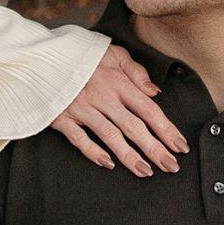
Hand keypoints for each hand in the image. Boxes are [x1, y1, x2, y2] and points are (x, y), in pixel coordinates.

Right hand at [49, 41, 189, 177]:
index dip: (166, 129)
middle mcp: (103, 97)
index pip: (148, 109)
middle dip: (155, 149)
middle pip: (134, 127)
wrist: (43, 55)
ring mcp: (82, 108)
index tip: (180, 146)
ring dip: (129, 156)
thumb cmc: (82, 55)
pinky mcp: (62, 117)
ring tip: (146, 171)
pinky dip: (93, 152)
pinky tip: (108, 164)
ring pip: (110, 136)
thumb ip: (136, 71)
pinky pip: (79, 138)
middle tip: (171, 166)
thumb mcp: (113, 53)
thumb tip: (155, 91)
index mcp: (118, 82)